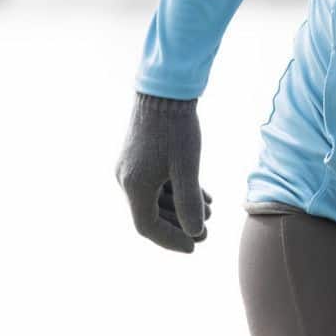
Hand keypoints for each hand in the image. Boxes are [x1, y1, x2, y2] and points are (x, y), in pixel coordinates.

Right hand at [115, 92, 214, 252]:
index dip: (171, 240)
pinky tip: (201, 193)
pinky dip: (176, 191)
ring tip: (209, 210)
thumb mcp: (188, 167)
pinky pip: (155, 183)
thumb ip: (189, 203)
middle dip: (179, 225)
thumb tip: (195, 233)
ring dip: (180, 207)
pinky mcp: (138, 157)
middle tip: (206, 232)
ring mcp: (131, 167)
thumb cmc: (176, 127)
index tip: (194, 246)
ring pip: (155, 198)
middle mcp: (126, 179)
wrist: (164, 90)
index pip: (148, 227)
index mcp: (134, 185)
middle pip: (150, 214)